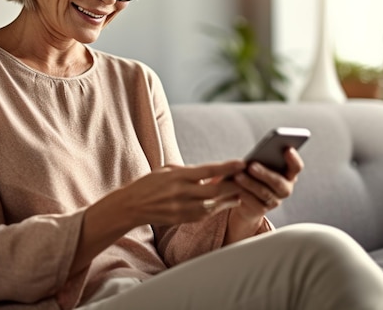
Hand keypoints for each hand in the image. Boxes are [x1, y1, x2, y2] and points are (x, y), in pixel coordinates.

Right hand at [120, 160, 245, 226]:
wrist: (132, 206)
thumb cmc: (150, 184)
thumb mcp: (167, 170)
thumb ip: (189, 171)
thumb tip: (211, 173)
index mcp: (178, 176)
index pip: (208, 171)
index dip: (228, 167)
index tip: (243, 162)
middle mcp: (182, 193)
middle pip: (216, 190)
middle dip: (235, 185)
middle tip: (249, 178)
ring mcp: (184, 208)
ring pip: (215, 204)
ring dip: (230, 197)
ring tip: (243, 190)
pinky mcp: (184, 219)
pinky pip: (207, 213)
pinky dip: (219, 207)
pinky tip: (228, 201)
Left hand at [224, 147, 303, 242]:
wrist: (246, 198)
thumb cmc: (254, 174)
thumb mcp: (260, 165)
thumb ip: (262, 160)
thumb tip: (254, 158)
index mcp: (288, 174)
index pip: (296, 167)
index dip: (293, 159)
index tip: (287, 149)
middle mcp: (285, 189)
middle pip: (278, 182)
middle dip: (264, 174)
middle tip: (251, 166)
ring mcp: (275, 201)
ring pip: (264, 192)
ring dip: (250, 184)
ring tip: (238, 176)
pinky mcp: (262, 210)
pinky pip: (254, 202)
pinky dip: (244, 194)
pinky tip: (236, 189)